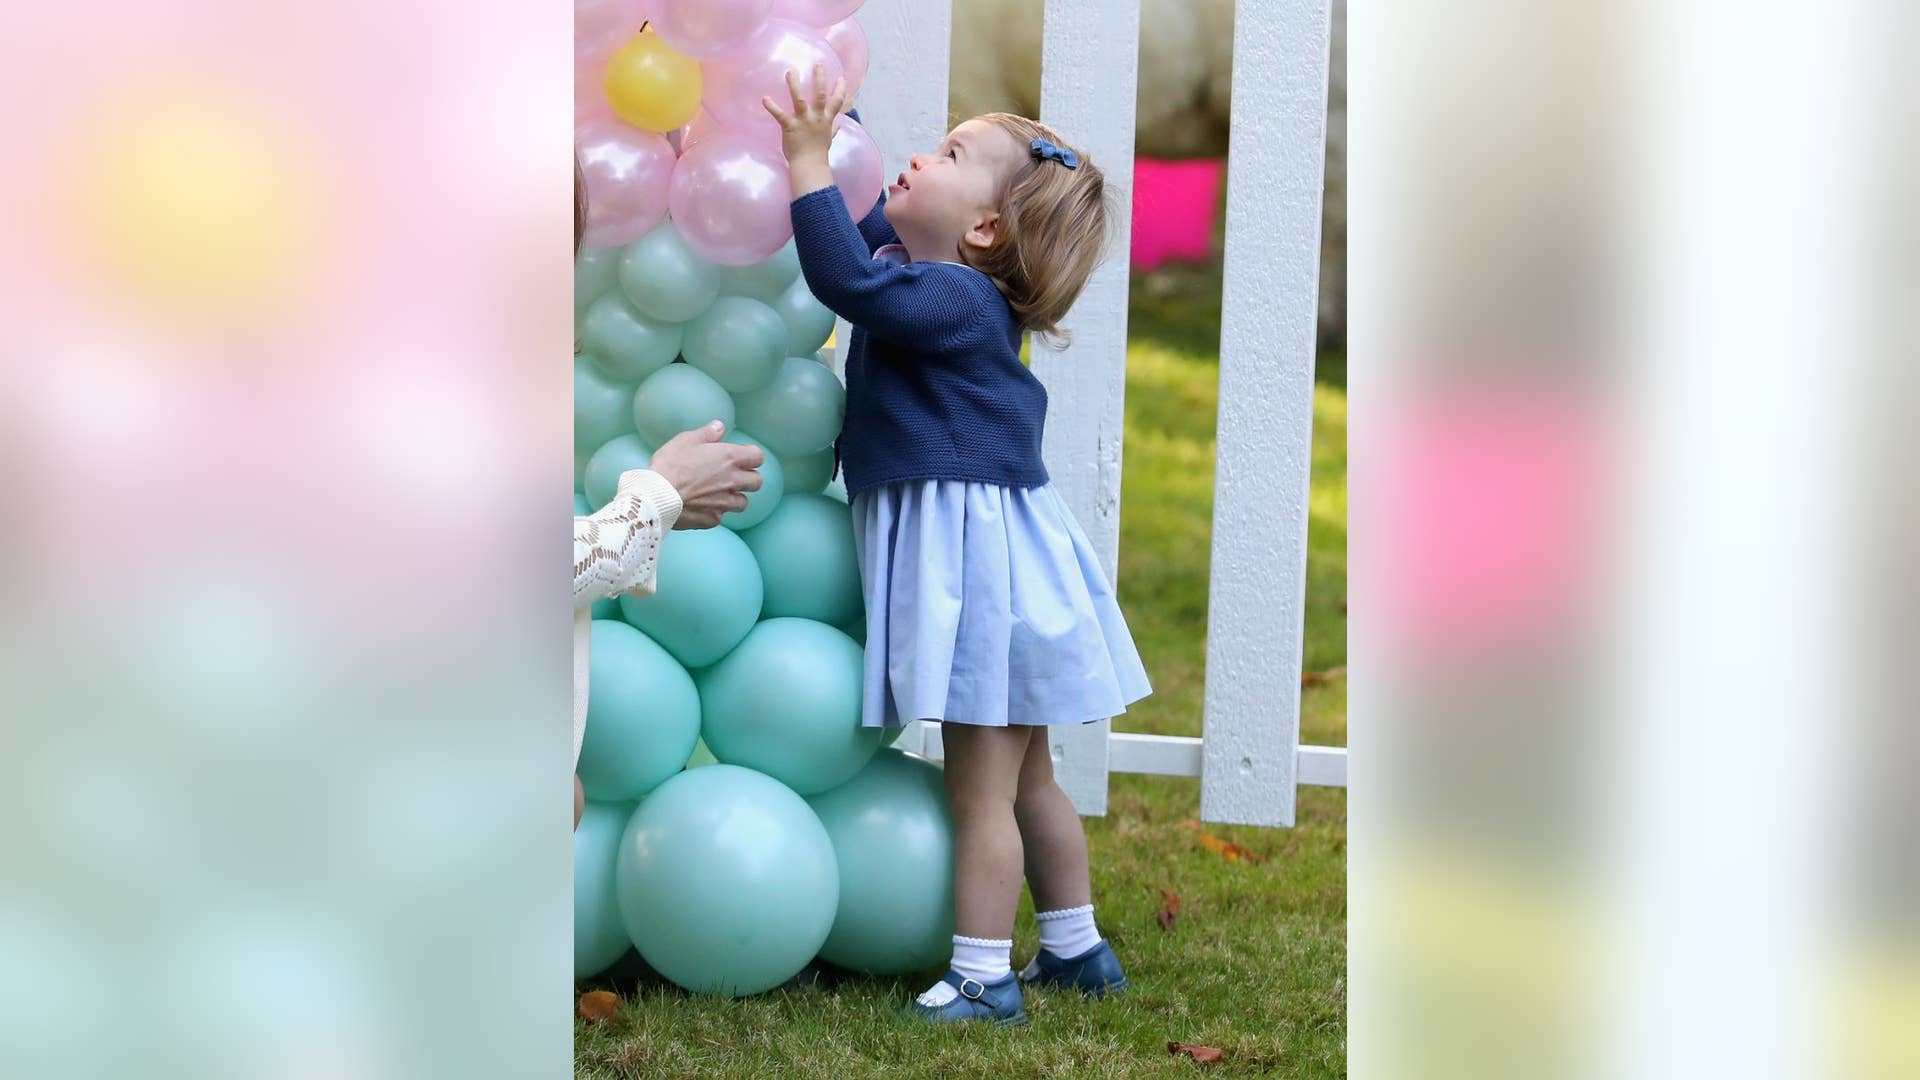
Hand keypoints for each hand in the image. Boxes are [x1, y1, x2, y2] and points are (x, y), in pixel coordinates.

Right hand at [647, 421, 764, 529]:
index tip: (742, 457)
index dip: (751, 456)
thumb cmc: (670, 465)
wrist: (657, 497)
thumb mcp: (685, 441)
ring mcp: (725, 503)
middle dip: (749, 478)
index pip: (758, 457)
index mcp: (730, 458)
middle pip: (756, 481)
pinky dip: (715, 511)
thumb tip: (719, 426)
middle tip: (734, 476)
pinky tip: (702, 506)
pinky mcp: (714, 519)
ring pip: (743, 502)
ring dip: (735, 497)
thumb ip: (707, 434)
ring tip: (720, 493)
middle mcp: (733, 481)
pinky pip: (722, 516)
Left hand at [763, 64, 845, 193]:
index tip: (841, 77)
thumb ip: (833, 129)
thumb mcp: (828, 139)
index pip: (837, 102)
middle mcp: (816, 118)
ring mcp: (803, 121)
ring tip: (790, 72)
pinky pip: (779, 115)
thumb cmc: (818, 154)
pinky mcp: (790, 127)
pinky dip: (772, 107)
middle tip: (817, 65)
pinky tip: (765, 98)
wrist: (809, 166)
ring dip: (795, 86)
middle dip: (820, 79)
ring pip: (799, 100)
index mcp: (826, 120)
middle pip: (820, 95)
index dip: (841, 89)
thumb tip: (839, 125)